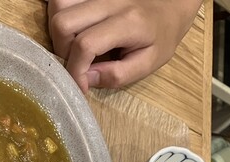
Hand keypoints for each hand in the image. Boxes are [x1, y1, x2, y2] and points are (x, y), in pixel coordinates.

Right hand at [47, 0, 201, 92]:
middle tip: (76, 62)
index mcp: (127, 23)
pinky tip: (72, 29)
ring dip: (58, 31)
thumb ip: (117, 75)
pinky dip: (59, 14)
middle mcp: (109, 1)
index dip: (76, 70)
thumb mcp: (147, 64)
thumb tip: (87, 80)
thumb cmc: (161, 36)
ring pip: (58, 5)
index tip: (81, 85)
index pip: (86, 45)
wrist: (172, 3)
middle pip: (63, 23)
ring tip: (72, 44)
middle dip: (62, 50)